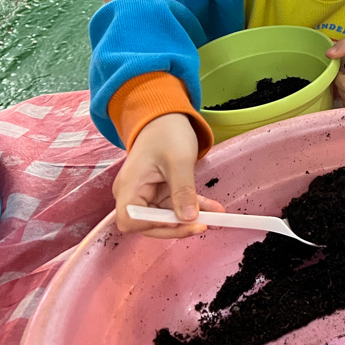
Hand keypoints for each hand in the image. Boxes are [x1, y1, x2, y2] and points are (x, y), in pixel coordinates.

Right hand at [112, 113, 224, 237]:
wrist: (166, 118)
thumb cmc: (167, 134)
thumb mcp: (179, 161)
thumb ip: (182, 191)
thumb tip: (188, 219)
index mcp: (129, 187)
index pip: (131, 221)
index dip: (154, 226)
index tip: (180, 221)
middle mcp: (132, 195)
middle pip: (149, 224)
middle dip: (177, 226)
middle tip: (204, 225)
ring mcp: (146, 195)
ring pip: (165, 217)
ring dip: (189, 218)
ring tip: (216, 217)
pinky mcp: (159, 192)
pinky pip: (174, 206)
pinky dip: (192, 208)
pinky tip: (213, 209)